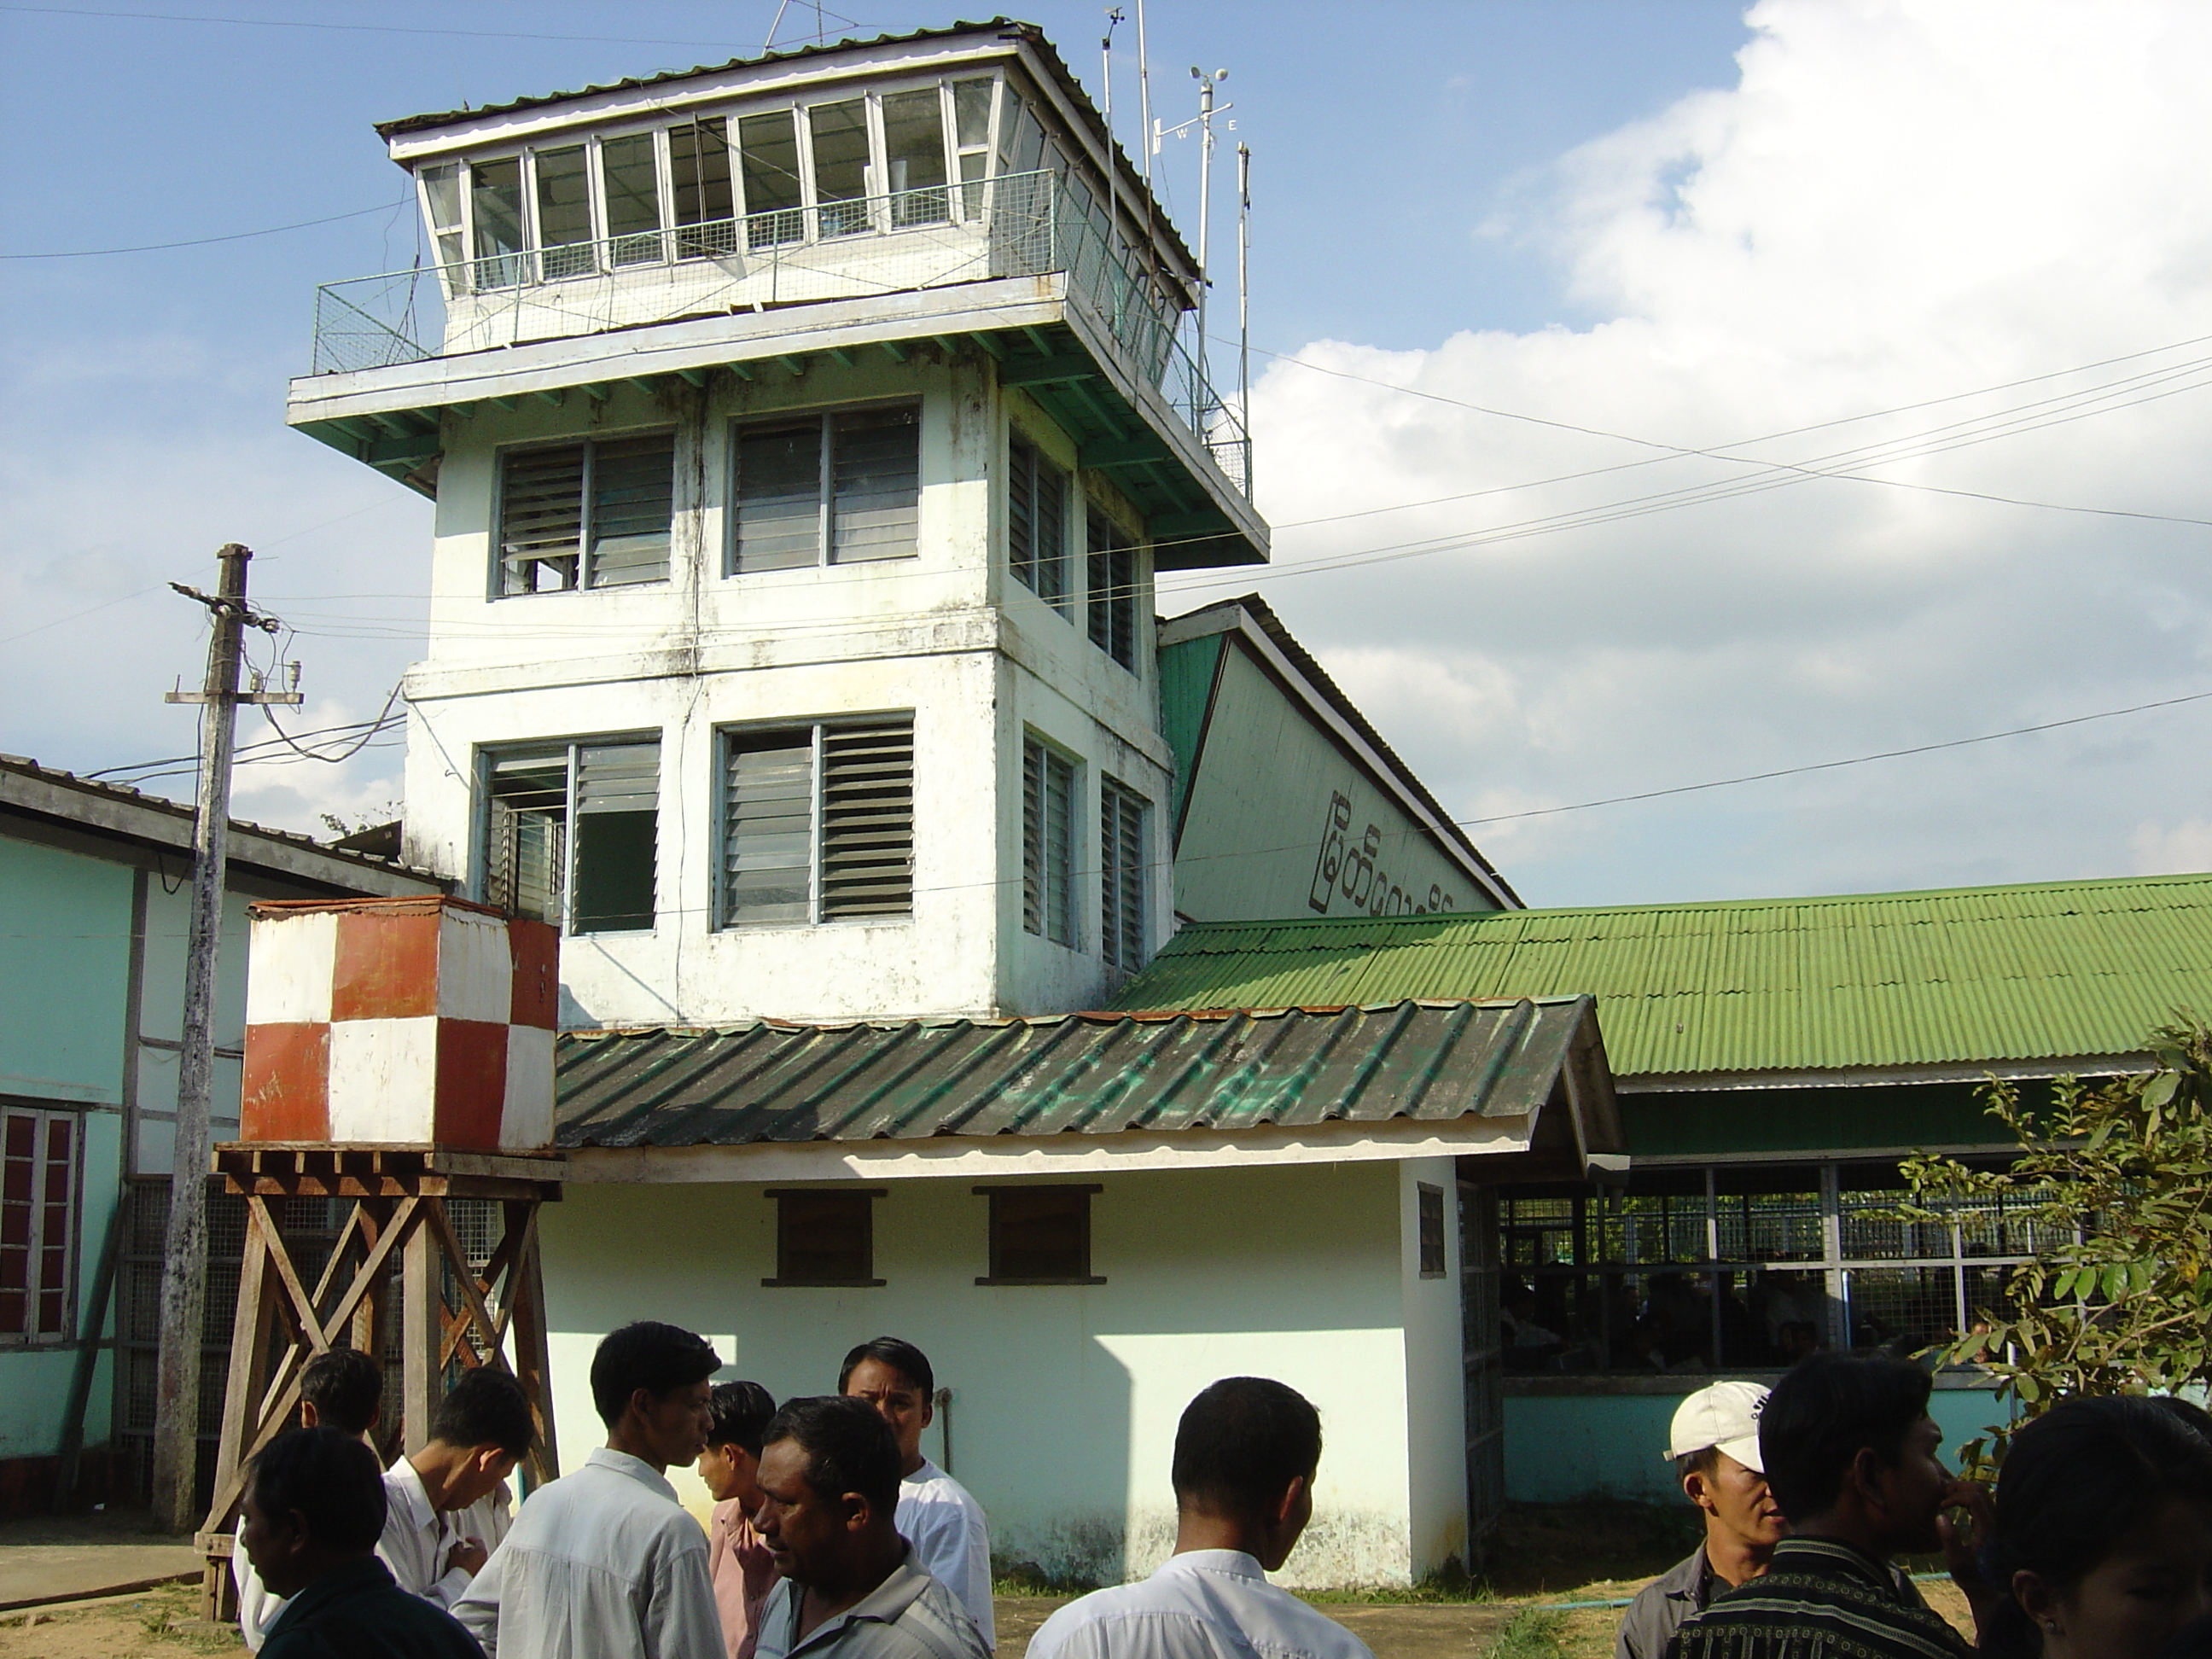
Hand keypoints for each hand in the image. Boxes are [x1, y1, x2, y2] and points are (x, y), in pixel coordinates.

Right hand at [446, 1538, 489, 1577]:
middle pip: (479, 1550)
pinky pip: (476, 1566)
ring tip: (461, 1560)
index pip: (479, 1541)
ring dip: (470, 1557)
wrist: (460, 1582)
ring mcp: (482, 1567)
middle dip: (470, 1549)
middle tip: (462, 1551)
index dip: (472, 1539)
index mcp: (481, 1551)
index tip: (466, 1539)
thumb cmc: (459, 1566)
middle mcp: (485, 1559)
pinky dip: (471, 1564)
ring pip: (478, 1559)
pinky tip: (463, 1567)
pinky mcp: (479, 1574)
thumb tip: (460, 1544)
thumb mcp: (456, 1552)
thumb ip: (458, 1545)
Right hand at [1937, 1478, 1998, 1630]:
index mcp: (1988, 1530)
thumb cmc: (1971, 1576)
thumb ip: (1950, 1540)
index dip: (1955, 1496)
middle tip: (1943, 1493)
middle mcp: (1996, 1523)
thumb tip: (1940, 1515)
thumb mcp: (1956, 1563)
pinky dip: (1969, 1497)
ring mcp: (1997, 1523)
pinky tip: (1957, 1506)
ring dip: (1964, 1491)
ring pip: (1984, 1493)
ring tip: (1948, 1497)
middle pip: (1982, 1490)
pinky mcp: (1995, 1524)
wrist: (1991, 1589)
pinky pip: (1984, 1501)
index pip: (1974, 1498)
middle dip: (1960, 1487)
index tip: (1942, 1506)